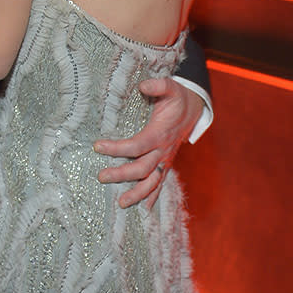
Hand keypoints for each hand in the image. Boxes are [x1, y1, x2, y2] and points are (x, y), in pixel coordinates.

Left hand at [94, 78, 203, 208]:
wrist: (194, 109)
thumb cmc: (178, 99)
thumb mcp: (171, 87)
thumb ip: (158, 85)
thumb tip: (143, 85)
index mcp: (160, 133)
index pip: (136, 145)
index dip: (117, 148)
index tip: (97, 146)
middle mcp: (163, 150)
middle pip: (141, 168)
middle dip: (122, 175)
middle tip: (101, 177)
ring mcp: (166, 159)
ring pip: (152, 181)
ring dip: (137, 193)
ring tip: (121, 203)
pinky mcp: (166, 163)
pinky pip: (160, 183)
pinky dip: (153, 196)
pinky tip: (143, 208)